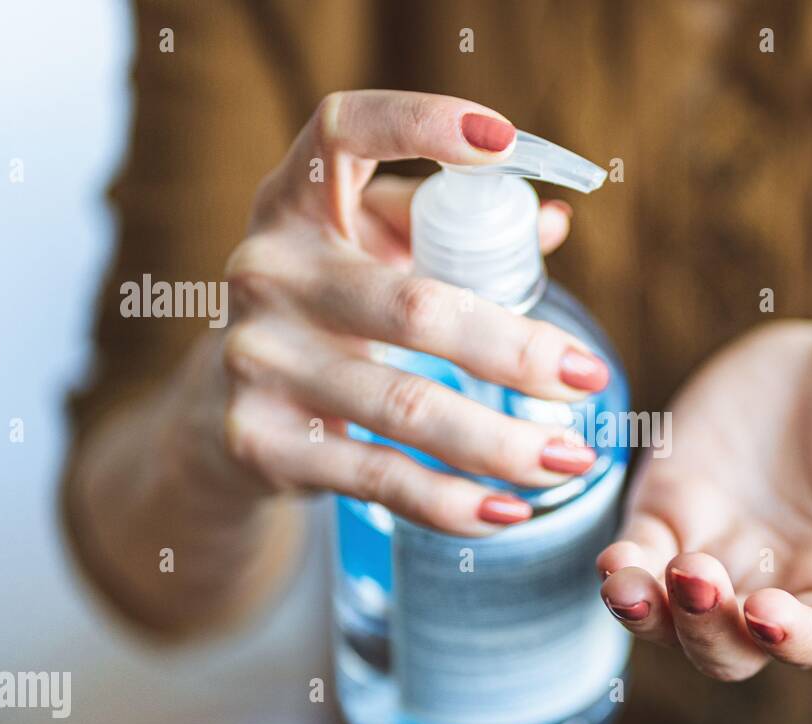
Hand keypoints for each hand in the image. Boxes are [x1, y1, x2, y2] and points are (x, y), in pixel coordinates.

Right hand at [172, 91, 608, 534]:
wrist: (221, 416)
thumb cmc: (330, 315)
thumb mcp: (375, 258)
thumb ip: (453, 232)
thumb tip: (553, 223)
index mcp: (299, 202)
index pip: (342, 131)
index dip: (418, 122)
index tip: (503, 139)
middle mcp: (268, 270)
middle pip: (415, 307)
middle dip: (517, 350)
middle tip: (590, 378)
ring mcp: (256, 359)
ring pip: (405, 405)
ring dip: (502, 442)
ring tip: (573, 458)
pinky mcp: (260, 442)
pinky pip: (376, 476)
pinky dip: (451, 502)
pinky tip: (511, 511)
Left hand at [597, 321, 811, 680]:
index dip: (789, 639)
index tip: (765, 611)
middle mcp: (774, 590)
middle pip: (728, 648)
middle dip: (705, 629)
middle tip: (697, 578)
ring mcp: (715, 554)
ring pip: (669, 617)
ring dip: (647, 613)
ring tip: (631, 583)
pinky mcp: (670, 511)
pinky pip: (636, 555)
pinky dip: (621, 567)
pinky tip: (613, 563)